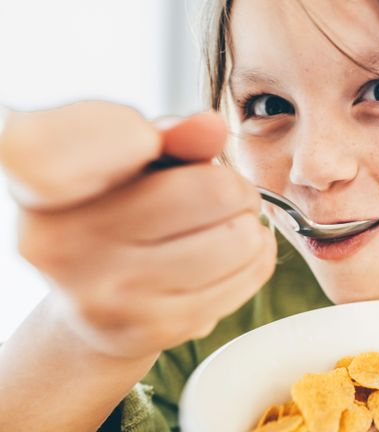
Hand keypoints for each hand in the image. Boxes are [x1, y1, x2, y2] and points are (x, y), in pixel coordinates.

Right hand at [0, 101, 276, 359]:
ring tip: (234, 226)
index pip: (118, 139)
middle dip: (239, 188)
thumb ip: (169, 138)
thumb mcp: (129, 165)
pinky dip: (256, 261)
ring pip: (238, 240)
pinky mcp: (153, 327)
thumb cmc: (116, 217)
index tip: (176, 158)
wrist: (92, 305)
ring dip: (252, 228)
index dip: (162, 143)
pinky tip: (237, 256)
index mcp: (45, 186)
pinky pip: (244, 280)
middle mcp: (65, 243)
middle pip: (213, 191)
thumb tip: (211, 125)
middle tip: (231, 195)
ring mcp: (109, 292)